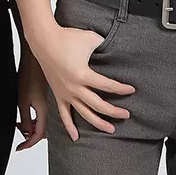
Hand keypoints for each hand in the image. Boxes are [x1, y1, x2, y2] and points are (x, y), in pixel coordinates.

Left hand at [15, 47, 47, 150]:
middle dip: (31, 133)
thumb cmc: (28, 73)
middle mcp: (51, 106)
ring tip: (22, 120)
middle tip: (19, 127)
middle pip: (44, 129)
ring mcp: (52, 99)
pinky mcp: (51, 92)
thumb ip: (25, 118)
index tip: (20, 147)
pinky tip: (30, 110)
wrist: (35, 53)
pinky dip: (37, 115)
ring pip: (46, 120)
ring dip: (34, 124)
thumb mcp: (22, 99)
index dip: (28, 143)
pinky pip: (47, 110)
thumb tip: (26, 133)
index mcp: (45, 109)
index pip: (38, 134)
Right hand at [32, 24, 134, 141]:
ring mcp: (65, 93)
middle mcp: (74, 87)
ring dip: (98, 123)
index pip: (107, 86)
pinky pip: (63, 114)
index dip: (121, 89)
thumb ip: (104, 46)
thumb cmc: (66, 37)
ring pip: (84, 113)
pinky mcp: (58, 94)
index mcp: (83, 74)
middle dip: (114, 112)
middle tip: (126, 115)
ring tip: (110, 129)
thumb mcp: (90, 38)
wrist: (44, 39)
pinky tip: (76, 137)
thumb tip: (113, 49)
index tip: (131, 90)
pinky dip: (69, 126)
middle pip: (98, 105)